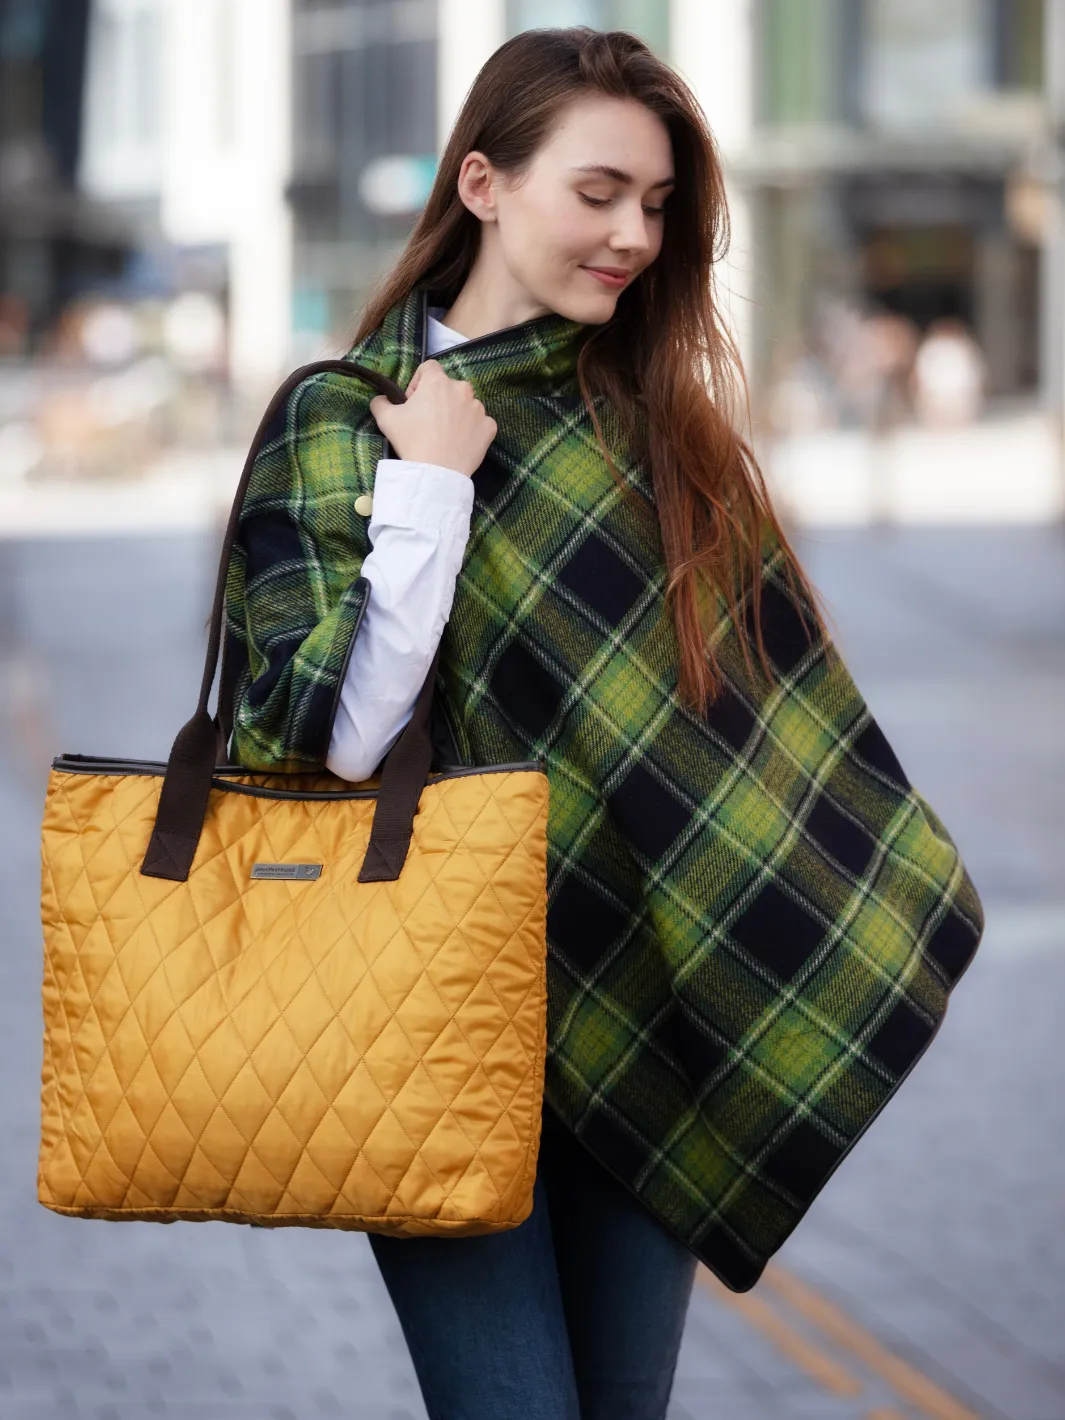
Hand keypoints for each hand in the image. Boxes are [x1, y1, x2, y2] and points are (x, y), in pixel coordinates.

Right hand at [369, 360, 497, 477]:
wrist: (436, 473)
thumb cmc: (411, 441)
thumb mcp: (386, 419)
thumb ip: (380, 402)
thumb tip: (381, 399)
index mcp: (438, 382)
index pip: (429, 368)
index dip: (419, 383)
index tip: (413, 402)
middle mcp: (462, 389)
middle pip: (449, 387)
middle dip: (439, 399)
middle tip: (428, 421)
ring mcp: (479, 408)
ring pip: (466, 405)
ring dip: (456, 413)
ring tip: (445, 434)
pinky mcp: (489, 427)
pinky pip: (480, 423)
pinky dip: (471, 429)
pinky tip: (459, 442)